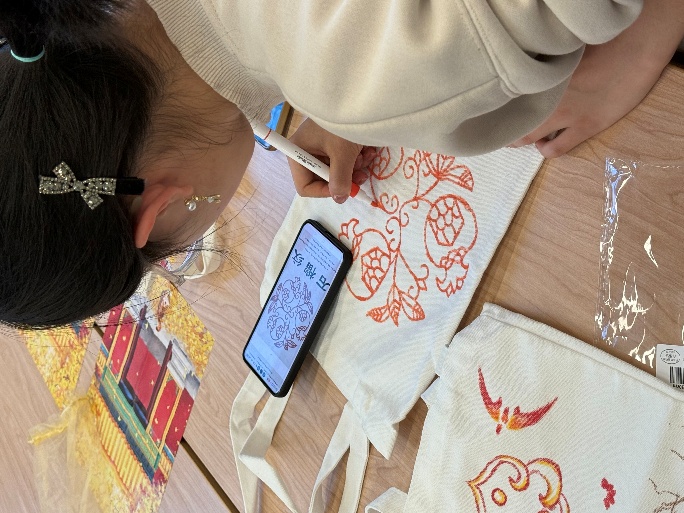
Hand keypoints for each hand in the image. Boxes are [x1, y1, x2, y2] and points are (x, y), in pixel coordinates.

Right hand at [287, 118, 376, 202]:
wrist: (358, 97)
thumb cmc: (342, 123)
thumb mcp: (342, 153)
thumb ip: (340, 179)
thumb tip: (340, 199)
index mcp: (299, 152)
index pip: (304, 186)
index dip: (323, 192)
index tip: (343, 189)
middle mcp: (307, 151)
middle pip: (322, 179)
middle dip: (343, 179)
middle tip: (361, 177)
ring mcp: (321, 146)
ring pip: (336, 171)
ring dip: (353, 169)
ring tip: (366, 158)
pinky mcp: (334, 143)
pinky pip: (343, 160)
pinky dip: (356, 158)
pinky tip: (366, 150)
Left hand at [511, 0, 683, 157]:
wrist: (634, 47)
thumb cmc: (599, 42)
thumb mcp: (559, 53)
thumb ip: (540, 67)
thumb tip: (524, 72)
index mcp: (538, 80)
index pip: (507, 99)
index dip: (498, 108)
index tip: (493, 111)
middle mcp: (547, 99)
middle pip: (514, 120)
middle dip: (505, 127)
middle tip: (501, 129)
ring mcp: (565, 115)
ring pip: (529, 137)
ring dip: (521, 140)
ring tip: (519, 139)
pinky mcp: (585, 127)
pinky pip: (556, 149)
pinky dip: (546, 150)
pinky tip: (545, 145)